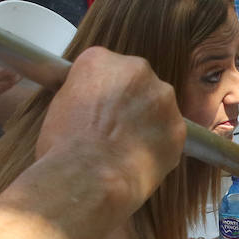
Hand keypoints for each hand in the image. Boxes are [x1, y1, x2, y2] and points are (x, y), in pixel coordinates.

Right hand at [36, 48, 184, 213]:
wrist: (89, 178)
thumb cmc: (64, 148)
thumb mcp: (59, 106)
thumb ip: (84, 93)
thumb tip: (91, 103)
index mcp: (100, 60)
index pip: (105, 67)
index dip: (101, 91)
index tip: (98, 108)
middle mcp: (136, 70)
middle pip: (136, 82)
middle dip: (129, 102)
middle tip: (114, 128)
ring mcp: (162, 97)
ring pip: (157, 106)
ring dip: (147, 122)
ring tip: (126, 148)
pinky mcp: (178, 127)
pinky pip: (169, 133)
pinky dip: (159, 145)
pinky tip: (139, 160)